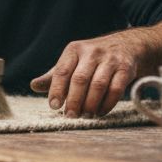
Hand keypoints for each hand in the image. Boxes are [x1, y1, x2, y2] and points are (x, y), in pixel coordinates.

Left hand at [30, 33, 144, 116]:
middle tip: (71, 116)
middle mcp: (92, 52)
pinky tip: (100, 112)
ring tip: (85, 115)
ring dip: (90, 104)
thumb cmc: (93, 59)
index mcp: (74, 50)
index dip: (57, 90)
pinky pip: (115, 89)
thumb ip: (55, 76)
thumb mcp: (73, 62)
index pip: (62, 71)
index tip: (54, 106)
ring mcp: (110, 59)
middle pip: (80, 79)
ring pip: (98, 85)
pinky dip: (107, 104)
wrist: (128, 45)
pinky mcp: (126, 68)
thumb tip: (34, 85)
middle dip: (74, 100)